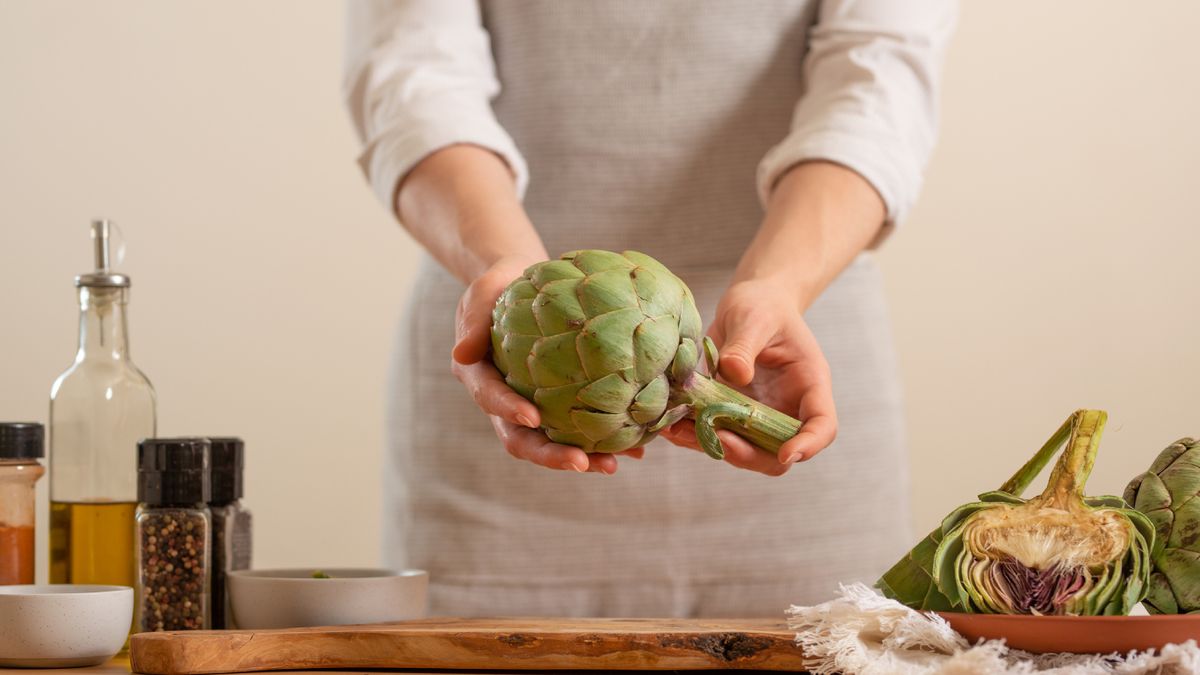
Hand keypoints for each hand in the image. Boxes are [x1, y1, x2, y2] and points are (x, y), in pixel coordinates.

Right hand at [450, 255, 644, 473]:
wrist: (521, 283)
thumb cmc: (499, 287)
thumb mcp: (481, 295)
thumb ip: (473, 322)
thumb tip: (461, 354)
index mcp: (481, 380)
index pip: (491, 401)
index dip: (509, 411)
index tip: (533, 418)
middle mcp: (505, 403)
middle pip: (523, 439)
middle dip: (550, 456)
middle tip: (581, 463)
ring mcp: (533, 407)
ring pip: (554, 442)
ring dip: (582, 457)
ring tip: (614, 464)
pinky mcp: (559, 404)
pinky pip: (580, 427)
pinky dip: (604, 440)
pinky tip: (635, 448)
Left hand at [659, 277, 836, 474]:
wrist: (748, 304)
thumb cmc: (762, 306)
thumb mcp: (754, 318)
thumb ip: (745, 345)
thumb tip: (735, 374)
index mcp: (808, 385)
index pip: (822, 426)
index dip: (808, 445)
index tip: (786, 453)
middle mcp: (786, 408)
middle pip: (778, 454)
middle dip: (748, 454)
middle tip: (718, 437)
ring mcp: (757, 416)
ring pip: (742, 451)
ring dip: (711, 447)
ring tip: (677, 432)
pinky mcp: (729, 414)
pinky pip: (713, 435)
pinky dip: (692, 435)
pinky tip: (668, 426)